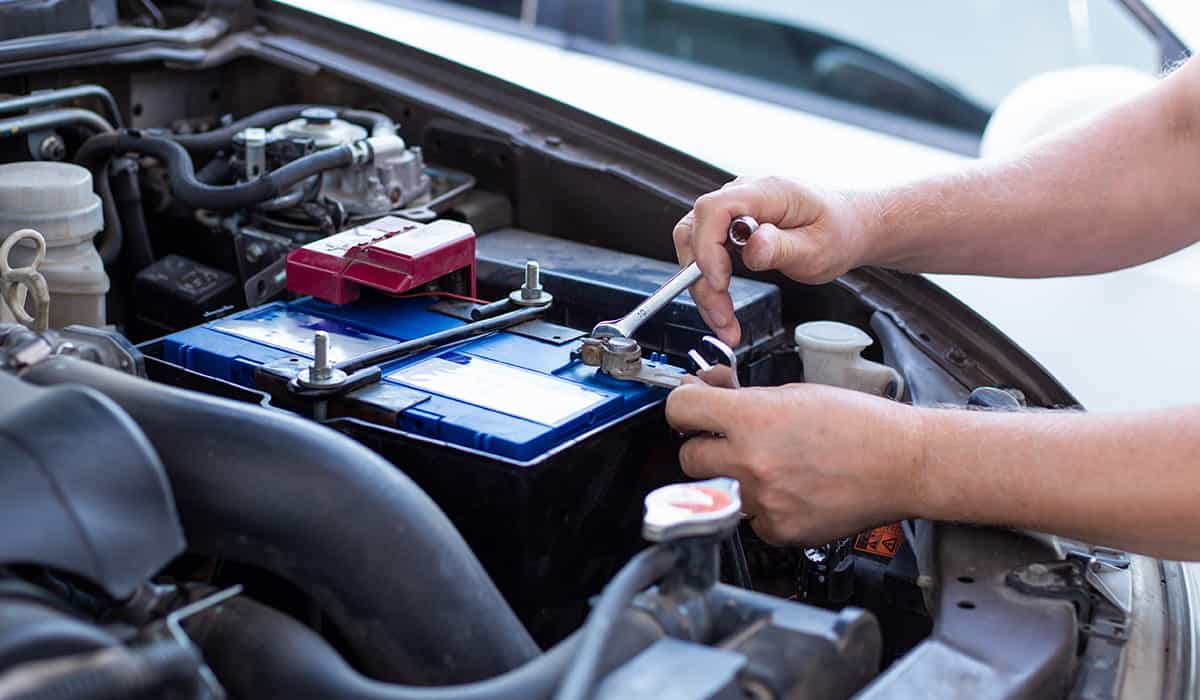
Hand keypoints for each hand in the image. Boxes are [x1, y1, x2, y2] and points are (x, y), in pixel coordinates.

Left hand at [665, 381, 924, 544]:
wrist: (904, 464)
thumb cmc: (860, 424)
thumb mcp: (795, 393)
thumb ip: (745, 399)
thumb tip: (710, 394)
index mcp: (752, 420)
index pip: (680, 411)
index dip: (684, 406)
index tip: (691, 408)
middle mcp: (751, 462)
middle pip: (689, 456)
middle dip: (705, 445)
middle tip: (730, 440)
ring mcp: (763, 501)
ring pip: (718, 490)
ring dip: (733, 477)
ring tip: (772, 466)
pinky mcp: (778, 531)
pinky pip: (749, 518)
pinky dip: (762, 506)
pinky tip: (791, 490)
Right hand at [672, 177, 872, 346]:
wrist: (848, 227)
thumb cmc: (838, 231)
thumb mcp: (818, 248)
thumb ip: (783, 248)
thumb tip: (751, 247)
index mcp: (767, 192)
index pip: (714, 209)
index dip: (707, 247)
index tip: (719, 283)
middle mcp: (744, 196)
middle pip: (695, 231)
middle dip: (700, 279)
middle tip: (720, 316)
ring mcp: (735, 211)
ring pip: (695, 246)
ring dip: (702, 287)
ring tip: (723, 320)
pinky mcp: (731, 227)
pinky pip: (706, 254)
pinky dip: (710, 284)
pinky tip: (723, 307)